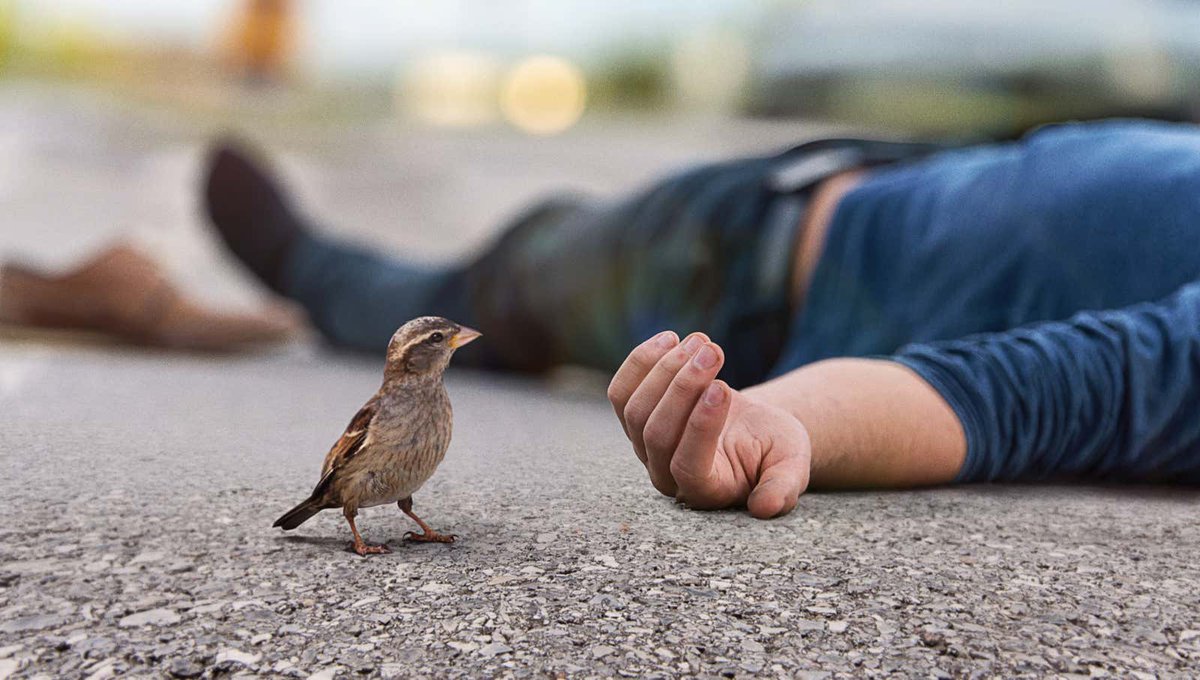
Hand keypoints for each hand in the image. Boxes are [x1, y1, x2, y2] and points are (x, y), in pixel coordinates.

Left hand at [607, 331, 811, 517]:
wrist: (752, 430)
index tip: (723, 387)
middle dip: (682, 387)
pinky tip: (670, 339)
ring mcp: (645, 448)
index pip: (689, 466)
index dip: (700, 427)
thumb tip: (766, 508)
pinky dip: (640, 363)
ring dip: (664, 369)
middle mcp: (667, 474)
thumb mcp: (791, 466)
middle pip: (657, 434)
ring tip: (700, 340)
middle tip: (713, 351)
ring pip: (635, 410)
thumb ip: (783, 488)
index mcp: (707, 490)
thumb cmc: (774, 448)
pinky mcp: (635, 419)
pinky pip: (621, 392)